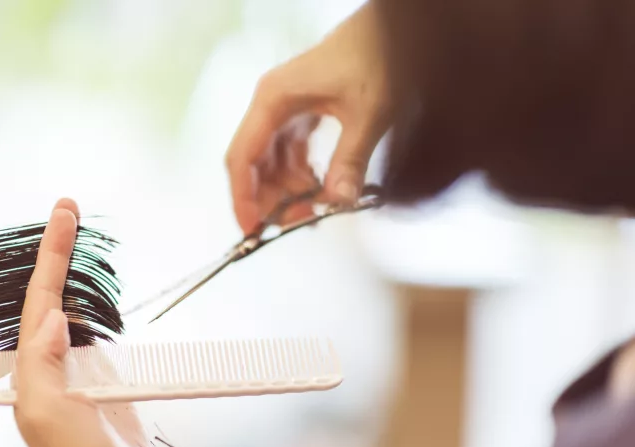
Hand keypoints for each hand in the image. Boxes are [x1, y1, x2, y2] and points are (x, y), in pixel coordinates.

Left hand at [14, 198, 166, 446]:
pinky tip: (104, 298)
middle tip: (70, 211)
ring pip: (78, 313)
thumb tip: (51, 314)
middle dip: (60, 254)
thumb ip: (43, 364)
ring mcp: (81, 376)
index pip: (39, 300)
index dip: (51, 255)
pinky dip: (104, 310)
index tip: (63, 213)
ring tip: (81, 240)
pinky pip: (104, 338)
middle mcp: (52, 367)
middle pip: (53, 297)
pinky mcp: (109, 387)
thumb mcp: (50, 417)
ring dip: (79, 277)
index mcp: (32, 371)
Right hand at [225, 1, 391, 233]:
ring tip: (315, 211)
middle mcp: (272, 104)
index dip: (243, 197)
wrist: (394, 25)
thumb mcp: (369, 111)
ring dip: (288, 190)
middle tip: (296, 225)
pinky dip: (303, 175)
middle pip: (254, 164)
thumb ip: (351, 158)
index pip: (242, 157)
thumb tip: (339, 202)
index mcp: (274, 99)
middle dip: (269, 198)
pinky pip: (292, 153)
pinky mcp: (304, 112)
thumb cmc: (379, 54)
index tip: (253, 228)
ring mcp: (286, 108)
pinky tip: (321, 190)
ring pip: (273, 162)